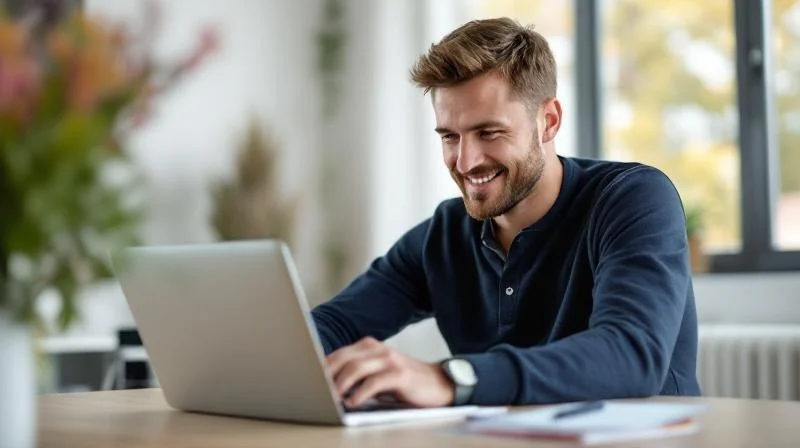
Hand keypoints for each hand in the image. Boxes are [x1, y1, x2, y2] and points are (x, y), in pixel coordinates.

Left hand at [325, 337, 454, 407]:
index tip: (309, 383)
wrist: (437, 383)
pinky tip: (353, 403)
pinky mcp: (399, 374)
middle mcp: (377, 349)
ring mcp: (389, 359)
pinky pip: (374, 382)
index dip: (321, 369)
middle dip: (327, 377)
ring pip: (355, 369)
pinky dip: (360, 393)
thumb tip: (327, 386)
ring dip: (340, 386)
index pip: (337, 355)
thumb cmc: (402, 382)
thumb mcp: (376, 373)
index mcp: (368, 346)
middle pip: (342, 359)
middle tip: (316, 393)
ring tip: (332, 399)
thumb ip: (356, 374)